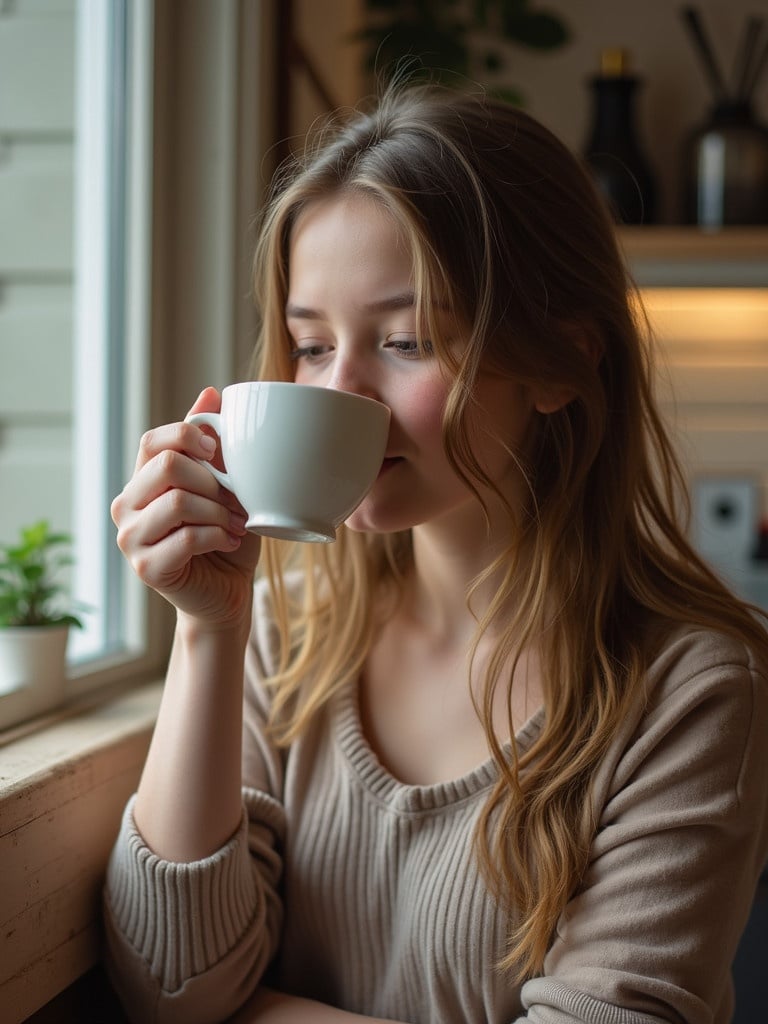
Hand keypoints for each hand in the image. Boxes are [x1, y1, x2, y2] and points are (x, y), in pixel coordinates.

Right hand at [111, 386, 260, 626]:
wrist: (227, 592)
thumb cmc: (226, 536)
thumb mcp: (225, 484)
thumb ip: (212, 444)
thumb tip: (210, 391)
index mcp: (142, 480)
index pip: (154, 439)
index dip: (191, 437)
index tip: (219, 453)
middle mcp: (126, 505)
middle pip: (168, 466)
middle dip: (213, 481)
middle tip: (234, 501)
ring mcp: (130, 537)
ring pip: (179, 502)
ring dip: (219, 512)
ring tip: (234, 525)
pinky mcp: (145, 567)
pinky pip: (188, 536)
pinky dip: (217, 536)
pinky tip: (227, 541)